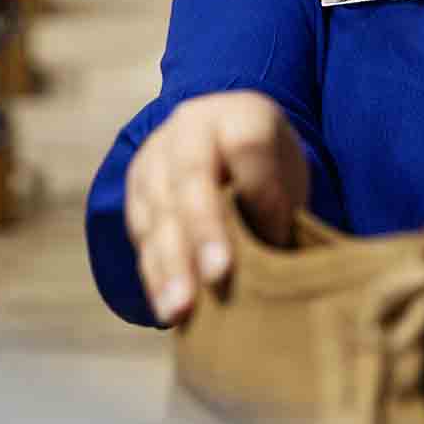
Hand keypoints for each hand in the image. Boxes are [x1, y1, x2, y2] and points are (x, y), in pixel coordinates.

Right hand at [124, 91, 309, 324]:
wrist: (225, 146)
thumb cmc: (268, 167)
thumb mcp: (287, 172)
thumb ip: (278, 200)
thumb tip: (271, 249)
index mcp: (240, 113)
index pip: (247, 144)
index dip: (259, 190)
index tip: (275, 236)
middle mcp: (190, 126)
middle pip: (192, 176)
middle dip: (203, 229)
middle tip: (217, 276)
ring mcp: (156, 155)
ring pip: (159, 209)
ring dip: (170, 264)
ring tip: (182, 309)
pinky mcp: (135, 187)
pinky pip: (140, 232)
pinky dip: (155, 274)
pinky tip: (167, 308)